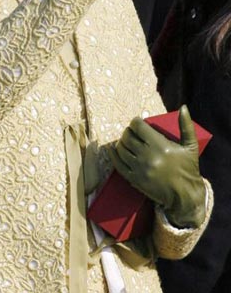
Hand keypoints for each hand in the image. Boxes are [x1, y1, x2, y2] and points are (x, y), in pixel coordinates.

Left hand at [109, 106, 205, 227]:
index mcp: (160, 145)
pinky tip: (113, 149)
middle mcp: (147, 156)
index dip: (135, 122)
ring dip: (121, 142)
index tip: (138, 122)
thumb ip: (186, 125)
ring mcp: (139, 168)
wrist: (184, 195)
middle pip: (127, 136)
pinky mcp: (134, 179)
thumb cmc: (188, 168)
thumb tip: (183, 107)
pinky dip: (113, 155)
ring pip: (121, 148)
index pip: (137, 126)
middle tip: (132, 132)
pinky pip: (118, 164)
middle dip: (128, 131)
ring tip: (126, 140)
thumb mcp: (190, 146)